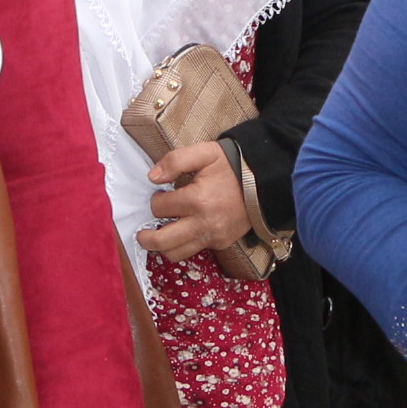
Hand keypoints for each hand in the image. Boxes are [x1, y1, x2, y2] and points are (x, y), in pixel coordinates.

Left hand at [139, 139, 253, 262]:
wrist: (265, 182)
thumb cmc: (233, 166)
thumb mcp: (205, 153)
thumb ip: (176, 160)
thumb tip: (153, 177)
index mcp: (197, 200)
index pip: (160, 208)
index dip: (155, 200)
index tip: (161, 194)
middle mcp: (204, 223)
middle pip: (163, 241)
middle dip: (146, 237)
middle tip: (142, 232)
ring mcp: (213, 236)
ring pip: (176, 254)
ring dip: (163, 247)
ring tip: (160, 235)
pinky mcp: (221, 243)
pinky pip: (195, 251)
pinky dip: (184, 245)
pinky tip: (183, 232)